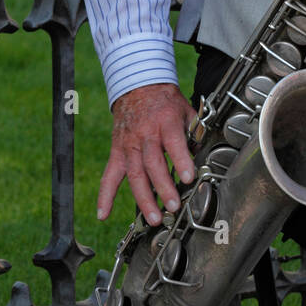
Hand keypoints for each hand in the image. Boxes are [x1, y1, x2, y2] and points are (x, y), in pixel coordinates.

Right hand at [98, 82, 198, 225]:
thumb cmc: (165, 101)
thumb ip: (195, 132)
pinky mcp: (117, 152)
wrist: (137, 86)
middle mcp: (145, 134)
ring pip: (134, 174)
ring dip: (144, 198)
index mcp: (165, 121)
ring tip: (155, 218)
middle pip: (152, 164)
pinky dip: (105, 196)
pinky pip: (109, 175)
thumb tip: (202, 154)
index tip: (188, 178)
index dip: (181, 161)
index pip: (173, 143)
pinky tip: (103, 214)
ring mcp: (128, 145)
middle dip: (163, 187)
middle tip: (173, 206)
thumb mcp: (186, 110)